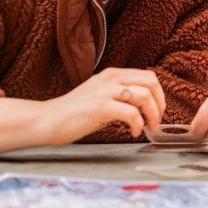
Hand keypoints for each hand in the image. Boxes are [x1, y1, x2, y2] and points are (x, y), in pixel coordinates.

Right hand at [42, 67, 165, 144]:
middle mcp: (111, 78)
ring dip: (152, 115)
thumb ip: (121, 94)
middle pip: (151, 83)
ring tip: (147, 128)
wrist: (47, 120)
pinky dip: (138, 124)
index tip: (158, 111)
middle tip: (156, 121)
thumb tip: (145, 104)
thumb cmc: (74, 112)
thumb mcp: (101, 95)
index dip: (159, 95)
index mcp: (112, 74)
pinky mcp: (100, 107)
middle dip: (160, 103)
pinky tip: (133, 132)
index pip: (149, 77)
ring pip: (144, 96)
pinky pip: (131, 113)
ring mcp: (105, 91)